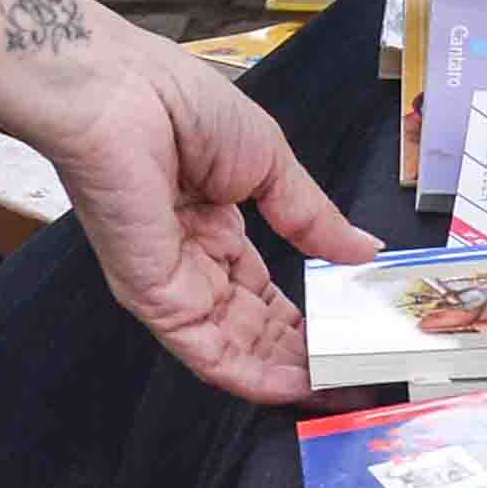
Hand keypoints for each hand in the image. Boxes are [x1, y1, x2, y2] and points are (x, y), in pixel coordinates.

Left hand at [0, 11, 381, 401]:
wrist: (122, 96)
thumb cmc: (180, 105)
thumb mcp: (270, 160)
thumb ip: (314, 216)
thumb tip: (364, 249)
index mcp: (214, 222)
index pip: (262, 289)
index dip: (306, 316)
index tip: (347, 336)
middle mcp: (191, 261)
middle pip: (252, 326)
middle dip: (302, 355)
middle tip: (353, 376)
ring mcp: (172, 284)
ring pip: (234, 347)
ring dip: (285, 374)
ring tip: (339, 390)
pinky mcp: (155, 299)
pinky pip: (206, 350)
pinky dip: (251, 374)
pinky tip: (294, 388)